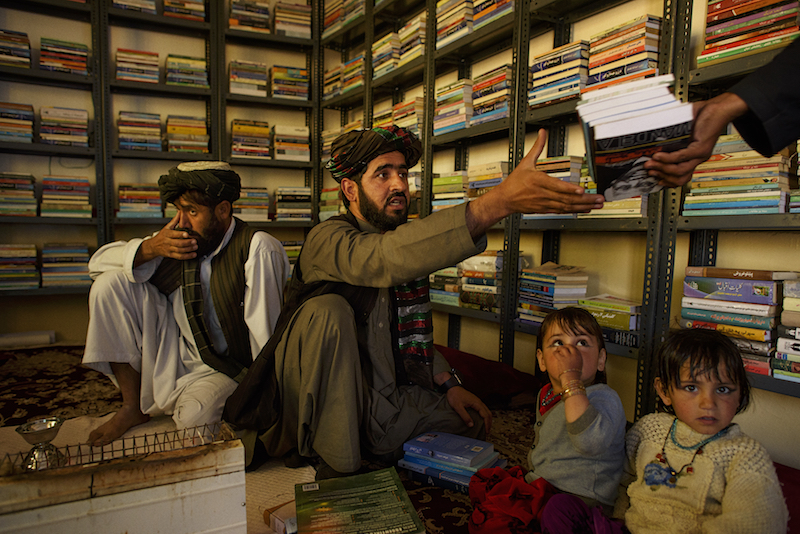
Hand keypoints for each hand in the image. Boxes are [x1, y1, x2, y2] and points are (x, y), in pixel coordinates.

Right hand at [135, 213, 197, 265]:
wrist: (153, 246)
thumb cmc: (162, 236)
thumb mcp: (167, 227)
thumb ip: (175, 220)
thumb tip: (180, 211)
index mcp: (167, 233)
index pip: (173, 234)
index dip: (180, 235)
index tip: (187, 234)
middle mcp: (167, 241)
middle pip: (178, 243)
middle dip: (187, 242)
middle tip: (195, 241)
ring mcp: (169, 249)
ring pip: (179, 250)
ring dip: (188, 249)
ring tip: (195, 247)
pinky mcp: (170, 255)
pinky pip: (179, 256)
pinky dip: (187, 256)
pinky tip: (193, 254)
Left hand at [446, 386, 492, 434]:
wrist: (452, 388)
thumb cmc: (455, 396)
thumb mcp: (458, 407)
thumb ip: (465, 416)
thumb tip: (471, 425)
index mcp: (477, 403)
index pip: (485, 415)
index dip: (487, 424)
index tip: (486, 431)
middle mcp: (479, 402)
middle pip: (488, 413)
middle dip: (489, 423)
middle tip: (487, 431)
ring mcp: (477, 401)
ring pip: (487, 411)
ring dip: (487, 419)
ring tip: (486, 427)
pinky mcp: (475, 401)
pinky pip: (483, 409)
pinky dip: (485, 415)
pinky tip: (482, 419)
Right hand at [467, 129, 604, 237]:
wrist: (505, 199)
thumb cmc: (515, 182)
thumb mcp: (526, 162)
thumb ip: (537, 147)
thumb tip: (542, 133)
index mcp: (538, 181)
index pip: (556, 186)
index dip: (570, 189)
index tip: (582, 190)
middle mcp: (543, 194)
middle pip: (566, 198)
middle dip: (585, 199)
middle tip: (599, 198)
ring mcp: (545, 203)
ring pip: (567, 206)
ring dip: (583, 206)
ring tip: (597, 204)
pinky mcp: (546, 209)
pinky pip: (563, 211)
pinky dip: (575, 210)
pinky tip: (585, 209)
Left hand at [549, 345, 584, 388]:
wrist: (572, 378)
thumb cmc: (575, 374)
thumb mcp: (579, 364)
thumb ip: (576, 358)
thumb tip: (572, 356)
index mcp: (579, 356)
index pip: (574, 348)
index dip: (570, 347)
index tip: (568, 348)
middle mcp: (574, 355)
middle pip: (568, 346)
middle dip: (565, 346)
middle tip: (562, 347)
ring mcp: (567, 357)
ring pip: (562, 348)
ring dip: (559, 348)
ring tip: (558, 349)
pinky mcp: (561, 359)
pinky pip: (556, 353)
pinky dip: (555, 352)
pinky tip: (555, 353)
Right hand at [644, 93, 749, 186]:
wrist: (720, 108)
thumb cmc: (701, 117)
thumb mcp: (683, 132)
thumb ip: (671, 141)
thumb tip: (653, 144)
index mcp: (693, 157)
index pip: (681, 177)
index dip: (667, 181)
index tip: (655, 178)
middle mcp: (698, 159)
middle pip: (680, 178)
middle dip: (661, 176)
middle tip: (649, 170)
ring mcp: (700, 155)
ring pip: (680, 171)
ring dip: (662, 168)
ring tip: (651, 163)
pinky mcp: (701, 148)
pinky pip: (682, 157)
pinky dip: (668, 158)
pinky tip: (658, 156)